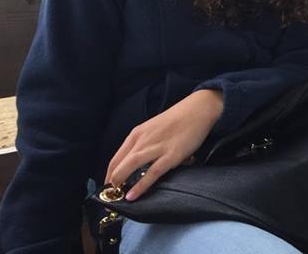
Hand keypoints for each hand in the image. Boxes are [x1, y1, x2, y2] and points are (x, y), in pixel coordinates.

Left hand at [105, 88, 223, 200]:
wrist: (198, 109)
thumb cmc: (178, 120)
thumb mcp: (154, 129)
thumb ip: (144, 144)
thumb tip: (138, 164)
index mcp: (137, 133)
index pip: (115, 158)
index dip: (109, 175)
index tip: (108, 188)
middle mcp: (143, 139)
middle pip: (119, 164)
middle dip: (112, 182)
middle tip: (112, 196)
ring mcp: (157, 147)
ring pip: (130, 166)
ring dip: (120, 183)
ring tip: (118, 196)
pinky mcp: (171, 155)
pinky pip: (152, 173)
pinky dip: (140, 185)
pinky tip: (133, 196)